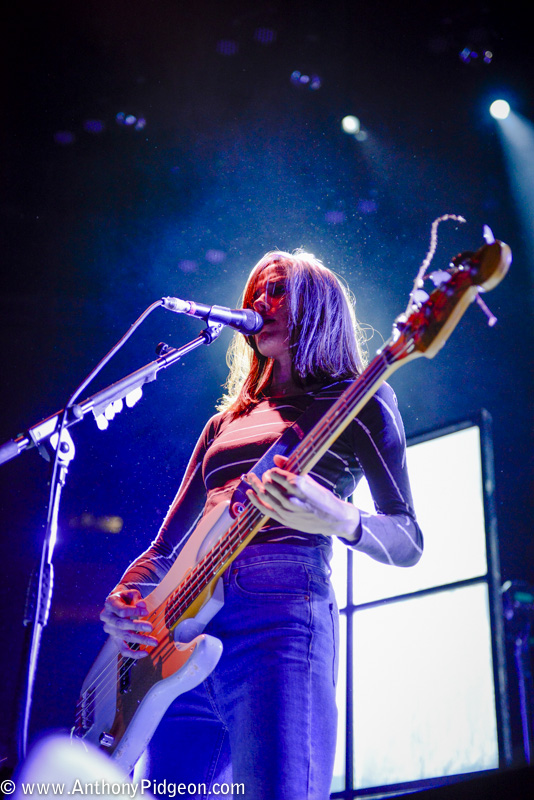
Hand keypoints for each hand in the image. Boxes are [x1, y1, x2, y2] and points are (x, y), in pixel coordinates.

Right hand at [100, 587, 157, 658]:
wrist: (117, 602)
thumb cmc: (126, 597)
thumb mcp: (131, 594)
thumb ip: (137, 599)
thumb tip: (142, 605)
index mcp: (110, 604)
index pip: (121, 611)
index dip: (134, 611)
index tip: (146, 612)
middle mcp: (107, 618)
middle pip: (121, 625)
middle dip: (137, 626)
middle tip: (151, 627)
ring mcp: (110, 630)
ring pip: (124, 637)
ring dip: (140, 640)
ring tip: (154, 642)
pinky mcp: (115, 639)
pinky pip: (123, 650)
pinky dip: (134, 653)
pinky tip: (145, 653)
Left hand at [244, 454, 360, 540]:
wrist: (333, 519)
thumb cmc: (323, 497)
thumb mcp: (309, 480)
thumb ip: (291, 468)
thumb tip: (276, 457)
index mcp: (298, 484)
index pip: (275, 473)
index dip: (272, 471)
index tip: (273, 471)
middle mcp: (290, 497)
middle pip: (267, 484)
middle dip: (263, 477)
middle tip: (264, 475)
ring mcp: (286, 509)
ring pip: (264, 495)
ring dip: (255, 486)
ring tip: (251, 479)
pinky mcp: (284, 519)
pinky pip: (264, 508)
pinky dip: (254, 499)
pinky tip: (249, 492)